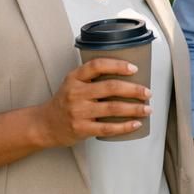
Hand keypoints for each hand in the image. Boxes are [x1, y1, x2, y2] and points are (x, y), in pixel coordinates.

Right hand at [34, 58, 151, 147]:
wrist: (45, 124)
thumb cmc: (65, 102)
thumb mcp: (73, 83)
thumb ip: (92, 78)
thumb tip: (127, 74)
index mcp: (75, 78)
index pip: (97, 66)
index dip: (117, 65)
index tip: (134, 68)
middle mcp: (76, 93)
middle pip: (110, 88)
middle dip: (134, 90)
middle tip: (147, 92)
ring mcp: (78, 112)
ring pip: (112, 108)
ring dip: (134, 108)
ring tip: (147, 108)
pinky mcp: (81, 128)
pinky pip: (108, 128)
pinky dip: (124, 126)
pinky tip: (136, 124)